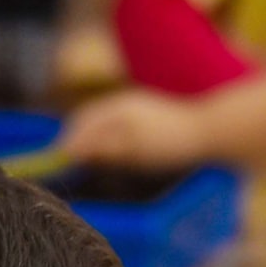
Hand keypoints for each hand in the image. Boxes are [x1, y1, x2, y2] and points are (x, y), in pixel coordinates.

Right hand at [56, 86, 223, 173]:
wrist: (209, 129)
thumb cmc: (170, 141)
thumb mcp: (133, 148)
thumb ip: (103, 147)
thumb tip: (73, 150)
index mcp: (117, 110)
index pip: (81, 126)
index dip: (67, 144)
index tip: (56, 162)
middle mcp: (123, 104)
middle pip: (88, 119)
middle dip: (74, 138)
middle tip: (64, 160)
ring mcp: (136, 106)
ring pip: (102, 120)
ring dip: (89, 135)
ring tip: (82, 156)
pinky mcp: (147, 113)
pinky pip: (115, 121)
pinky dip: (104, 134)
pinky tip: (111, 148)